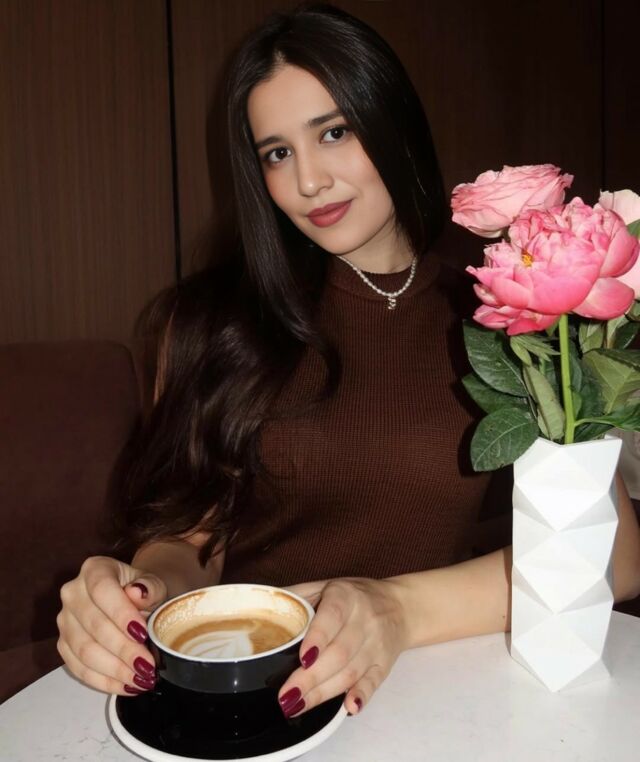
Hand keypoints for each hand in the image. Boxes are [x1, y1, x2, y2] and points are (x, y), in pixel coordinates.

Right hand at [57, 556, 167, 695]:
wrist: (136, 600)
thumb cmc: (146, 591)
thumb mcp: (155, 584)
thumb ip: (150, 587)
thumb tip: (137, 592)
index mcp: (94, 569)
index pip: (102, 589)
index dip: (121, 614)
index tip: (143, 634)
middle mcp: (72, 592)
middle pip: (93, 624)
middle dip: (123, 650)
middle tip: (148, 666)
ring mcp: (64, 620)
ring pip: (84, 650)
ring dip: (114, 669)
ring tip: (141, 679)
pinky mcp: (63, 645)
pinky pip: (79, 668)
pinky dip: (104, 680)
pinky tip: (126, 685)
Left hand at [279, 577, 409, 716]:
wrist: (400, 605)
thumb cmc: (354, 597)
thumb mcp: (325, 586)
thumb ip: (296, 597)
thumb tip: (258, 607)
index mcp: (346, 595)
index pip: (332, 616)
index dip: (318, 637)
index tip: (302, 658)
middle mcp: (364, 619)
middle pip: (339, 652)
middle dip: (311, 677)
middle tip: (287, 696)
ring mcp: (377, 644)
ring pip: (351, 671)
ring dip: (325, 692)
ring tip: (299, 705)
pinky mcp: (385, 664)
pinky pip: (374, 682)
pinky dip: (362, 695)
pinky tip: (349, 708)